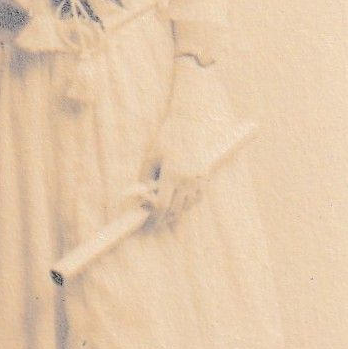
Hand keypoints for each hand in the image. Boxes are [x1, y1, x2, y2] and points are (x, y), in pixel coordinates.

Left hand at [146, 75, 223, 224]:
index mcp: (172, 174)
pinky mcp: (205, 177)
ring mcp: (198, 179)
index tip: (147, 225)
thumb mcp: (151, 156)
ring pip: (187, 207)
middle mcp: (187, 180)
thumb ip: (145, 179)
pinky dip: (187, 205)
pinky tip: (178, 203)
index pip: (162, 206)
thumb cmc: (168, 137)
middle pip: (175, 210)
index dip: (154, 218)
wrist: (192, 123)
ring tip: (164, 212)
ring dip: (175, 213)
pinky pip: (197, 199)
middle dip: (163, 219)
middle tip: (153, 221)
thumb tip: (142, 198)